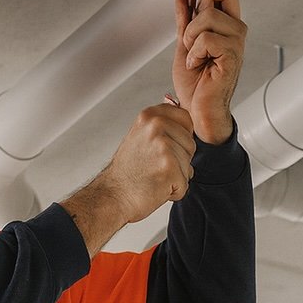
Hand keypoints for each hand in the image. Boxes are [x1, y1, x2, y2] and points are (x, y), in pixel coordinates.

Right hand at [61, 103, 195, 255]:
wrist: (112, 196)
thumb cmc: (127, 171)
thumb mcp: (141, 135)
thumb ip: (162, 123)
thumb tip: (180, 106)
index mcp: (150, 115)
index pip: (186, 120)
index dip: (179, 138)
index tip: (161, 150)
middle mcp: (157, 126)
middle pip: (191, 144)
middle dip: (179, 160)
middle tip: (153, 166)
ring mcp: (163, 146)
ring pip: (189, 165)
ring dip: (176, 177)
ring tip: (153, 176)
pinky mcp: (169, 168)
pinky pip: (185, 183)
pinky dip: (173, 191)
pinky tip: (155, 187)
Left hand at [172, 0, 246, 144]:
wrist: (197, 110)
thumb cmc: (196, 84)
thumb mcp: (184, 46)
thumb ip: (184, 21)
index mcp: (226, 25)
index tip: (195, 10)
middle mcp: (235, 30)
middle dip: (194, 16)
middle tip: (192, 42)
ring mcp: (236, 42)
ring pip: (207, 17)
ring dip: (191, 38)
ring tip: (195, 57)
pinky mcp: (232, 56)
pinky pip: (206, 39)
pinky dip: (194, 53)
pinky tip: (198, 65)